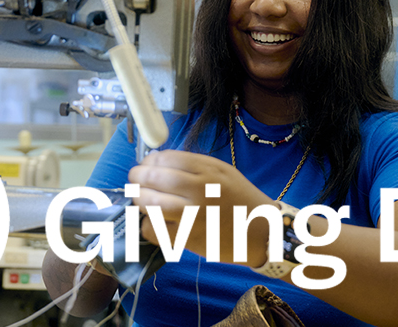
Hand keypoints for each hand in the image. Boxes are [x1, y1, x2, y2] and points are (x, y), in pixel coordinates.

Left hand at [128, 150, 276, 265]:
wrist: (263, 232)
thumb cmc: (241, 200)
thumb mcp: (223, 172)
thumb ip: (193, 165)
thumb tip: (157, 161)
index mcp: (209, 170)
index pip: (167, 159)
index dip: (150, 161)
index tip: (146, 164)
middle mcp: (200, 190)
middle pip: (155, 178)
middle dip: (138, 177)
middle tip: (134, 180)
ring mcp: (193, 215)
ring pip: (151, 204)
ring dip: (139, 199)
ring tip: (140, 199)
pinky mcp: (188, 239)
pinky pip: (156, 230)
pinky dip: (148, 224)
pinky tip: (153, 221)